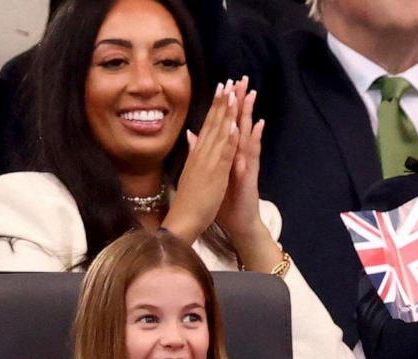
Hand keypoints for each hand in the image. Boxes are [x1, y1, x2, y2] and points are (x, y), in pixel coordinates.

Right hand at [163, 80, 239, 243]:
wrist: (183, 220)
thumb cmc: (190, 198)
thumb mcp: (192, 171)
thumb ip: (193, 151)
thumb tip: (192, 135)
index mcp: (199, 153)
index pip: (209, 123)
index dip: (217, 104)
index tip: (223, 86)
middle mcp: (202, 153)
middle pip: (214, 122)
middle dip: (223, 101)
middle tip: (231, 80)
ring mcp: (208, 163)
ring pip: (219, 133)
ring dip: (226, 113)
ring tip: (233, 93)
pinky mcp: (214, 175)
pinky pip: (222, 155)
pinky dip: (228, 140)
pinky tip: (233, 126)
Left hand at [191, 77, 279, 270]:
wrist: (237, 222)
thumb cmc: (222, 200)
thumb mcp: (209, 173)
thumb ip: (204, 152)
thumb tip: (194, 134)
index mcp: (224, 154)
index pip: (225, 124)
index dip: (225, 104)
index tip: (224, 83)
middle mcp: (237, 155)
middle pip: (238, 123)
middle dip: (239, 102)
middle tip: (243, 79)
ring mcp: (245, 164)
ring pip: (246, 134)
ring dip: (249, 114)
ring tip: (252, 94)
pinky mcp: (250, 175)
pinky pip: (252, 155)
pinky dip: (254, 139)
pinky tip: (257, 126)